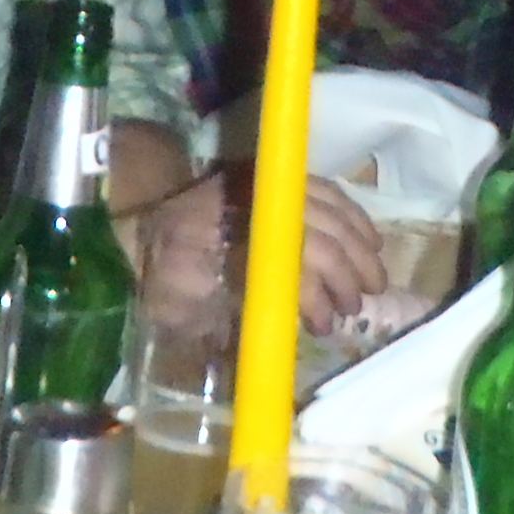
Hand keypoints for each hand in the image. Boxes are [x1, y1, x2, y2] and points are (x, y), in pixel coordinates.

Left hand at [130, 170, 385, 332]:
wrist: (140, 237)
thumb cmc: (162, 286)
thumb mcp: (188, 314)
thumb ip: (234, 318)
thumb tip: (287, 333)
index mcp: (219, 240)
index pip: (283, 262)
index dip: (312, 295)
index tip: (324, 326)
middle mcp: (246, 204)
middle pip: (314, 234)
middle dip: (344, 275)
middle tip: (355, 309)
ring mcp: (261, 186)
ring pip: (327, 210)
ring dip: (357, 248)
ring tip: (373, 283)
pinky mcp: (271, 179)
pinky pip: (324, 190)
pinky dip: (352, 215)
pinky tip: (369, 241)